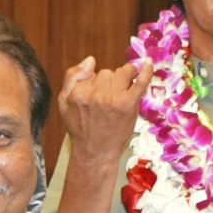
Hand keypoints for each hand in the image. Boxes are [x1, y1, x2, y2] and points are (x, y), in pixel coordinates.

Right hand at [56, 56, 147, 171]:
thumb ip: (72, 77)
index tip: (96, 96)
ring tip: (120, 95)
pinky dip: (146, 71)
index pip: (92, 73)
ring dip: (124, 79)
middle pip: (108, 72)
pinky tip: (149, 63)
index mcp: (79, 92)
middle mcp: (96, 93)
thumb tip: (90, 60)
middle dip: (109, 82)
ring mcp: (114, 98)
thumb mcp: (64, 102)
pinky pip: (141, 80)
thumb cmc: (80, 128)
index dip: (95, 83)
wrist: (94, 152)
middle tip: (107, 101)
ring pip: (123, 72)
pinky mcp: (129, 104)